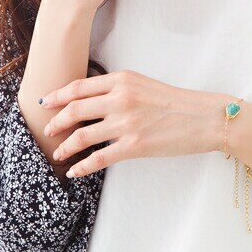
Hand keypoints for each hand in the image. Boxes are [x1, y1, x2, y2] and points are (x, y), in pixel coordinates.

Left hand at [39, 70, 219, 177]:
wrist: (205, 118)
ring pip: (82, 135)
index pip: (79, 87)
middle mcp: (120, 99)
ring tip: (57, 152)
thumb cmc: (177, 102)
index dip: (58, 96)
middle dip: (55, 122)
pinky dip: (82, 166)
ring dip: (64, 146)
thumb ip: (118, 89)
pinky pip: (98, 158)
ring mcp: (126, 123)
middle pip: (74, 110)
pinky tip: (74, 171)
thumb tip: (92, 101)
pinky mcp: (134, 146)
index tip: (46, 103)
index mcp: (122, 80)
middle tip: (47, 130)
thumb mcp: (144, 84)